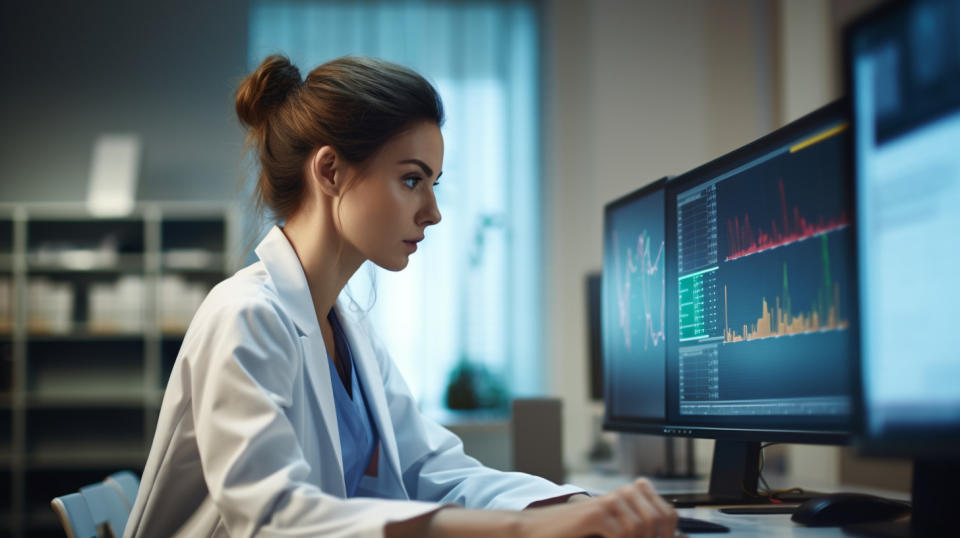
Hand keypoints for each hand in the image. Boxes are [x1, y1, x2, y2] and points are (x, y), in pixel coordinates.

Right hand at [516, 478, 679, 537]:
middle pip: (659, 519)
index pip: (669, 513)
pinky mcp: (596, 512)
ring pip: (642, 526)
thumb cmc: (577, 534)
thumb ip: (643, 532)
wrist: (540, 531)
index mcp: (631, 497)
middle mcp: (623, 494)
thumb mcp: (616, 533)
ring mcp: (610, 501)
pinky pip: (622, 532)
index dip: (670, 533)